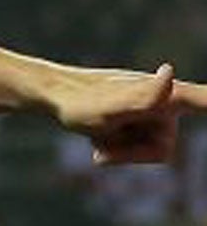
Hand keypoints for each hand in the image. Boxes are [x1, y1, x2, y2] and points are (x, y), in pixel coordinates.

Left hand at [51, 63, 206, 164]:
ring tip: (100, 132)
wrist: (53, 95)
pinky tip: (97, 136)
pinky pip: (130, 150)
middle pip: (162, 151)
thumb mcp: (110, 109)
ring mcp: (153, 114)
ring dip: (118, 150)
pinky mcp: (139, 122)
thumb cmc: (81, 102)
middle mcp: (167, 103)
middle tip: (102, 138)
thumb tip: (169, 72)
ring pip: (144, 153)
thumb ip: (144, 99)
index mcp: (171, 95)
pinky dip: (112, 149)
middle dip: (130, 153)